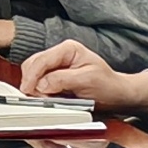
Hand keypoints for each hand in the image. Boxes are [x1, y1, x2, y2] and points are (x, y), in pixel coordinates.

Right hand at [22, 39, 147, 113]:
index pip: (42, 60)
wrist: (119, 95)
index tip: (28, 90)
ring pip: (34, 72)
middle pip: (34, 64)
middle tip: (36, 98)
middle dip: (32, 82)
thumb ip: (62, 80)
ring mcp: (57, 64)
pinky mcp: (55, 75)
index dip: (32, 76)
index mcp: (68, 49)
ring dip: (35, 87)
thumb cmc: (109, 86)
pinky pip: (39, 80)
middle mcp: (60, 54)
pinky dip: (39, 90)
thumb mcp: (88, 81)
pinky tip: (47, 97)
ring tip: (44, 99)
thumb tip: (41, 84)